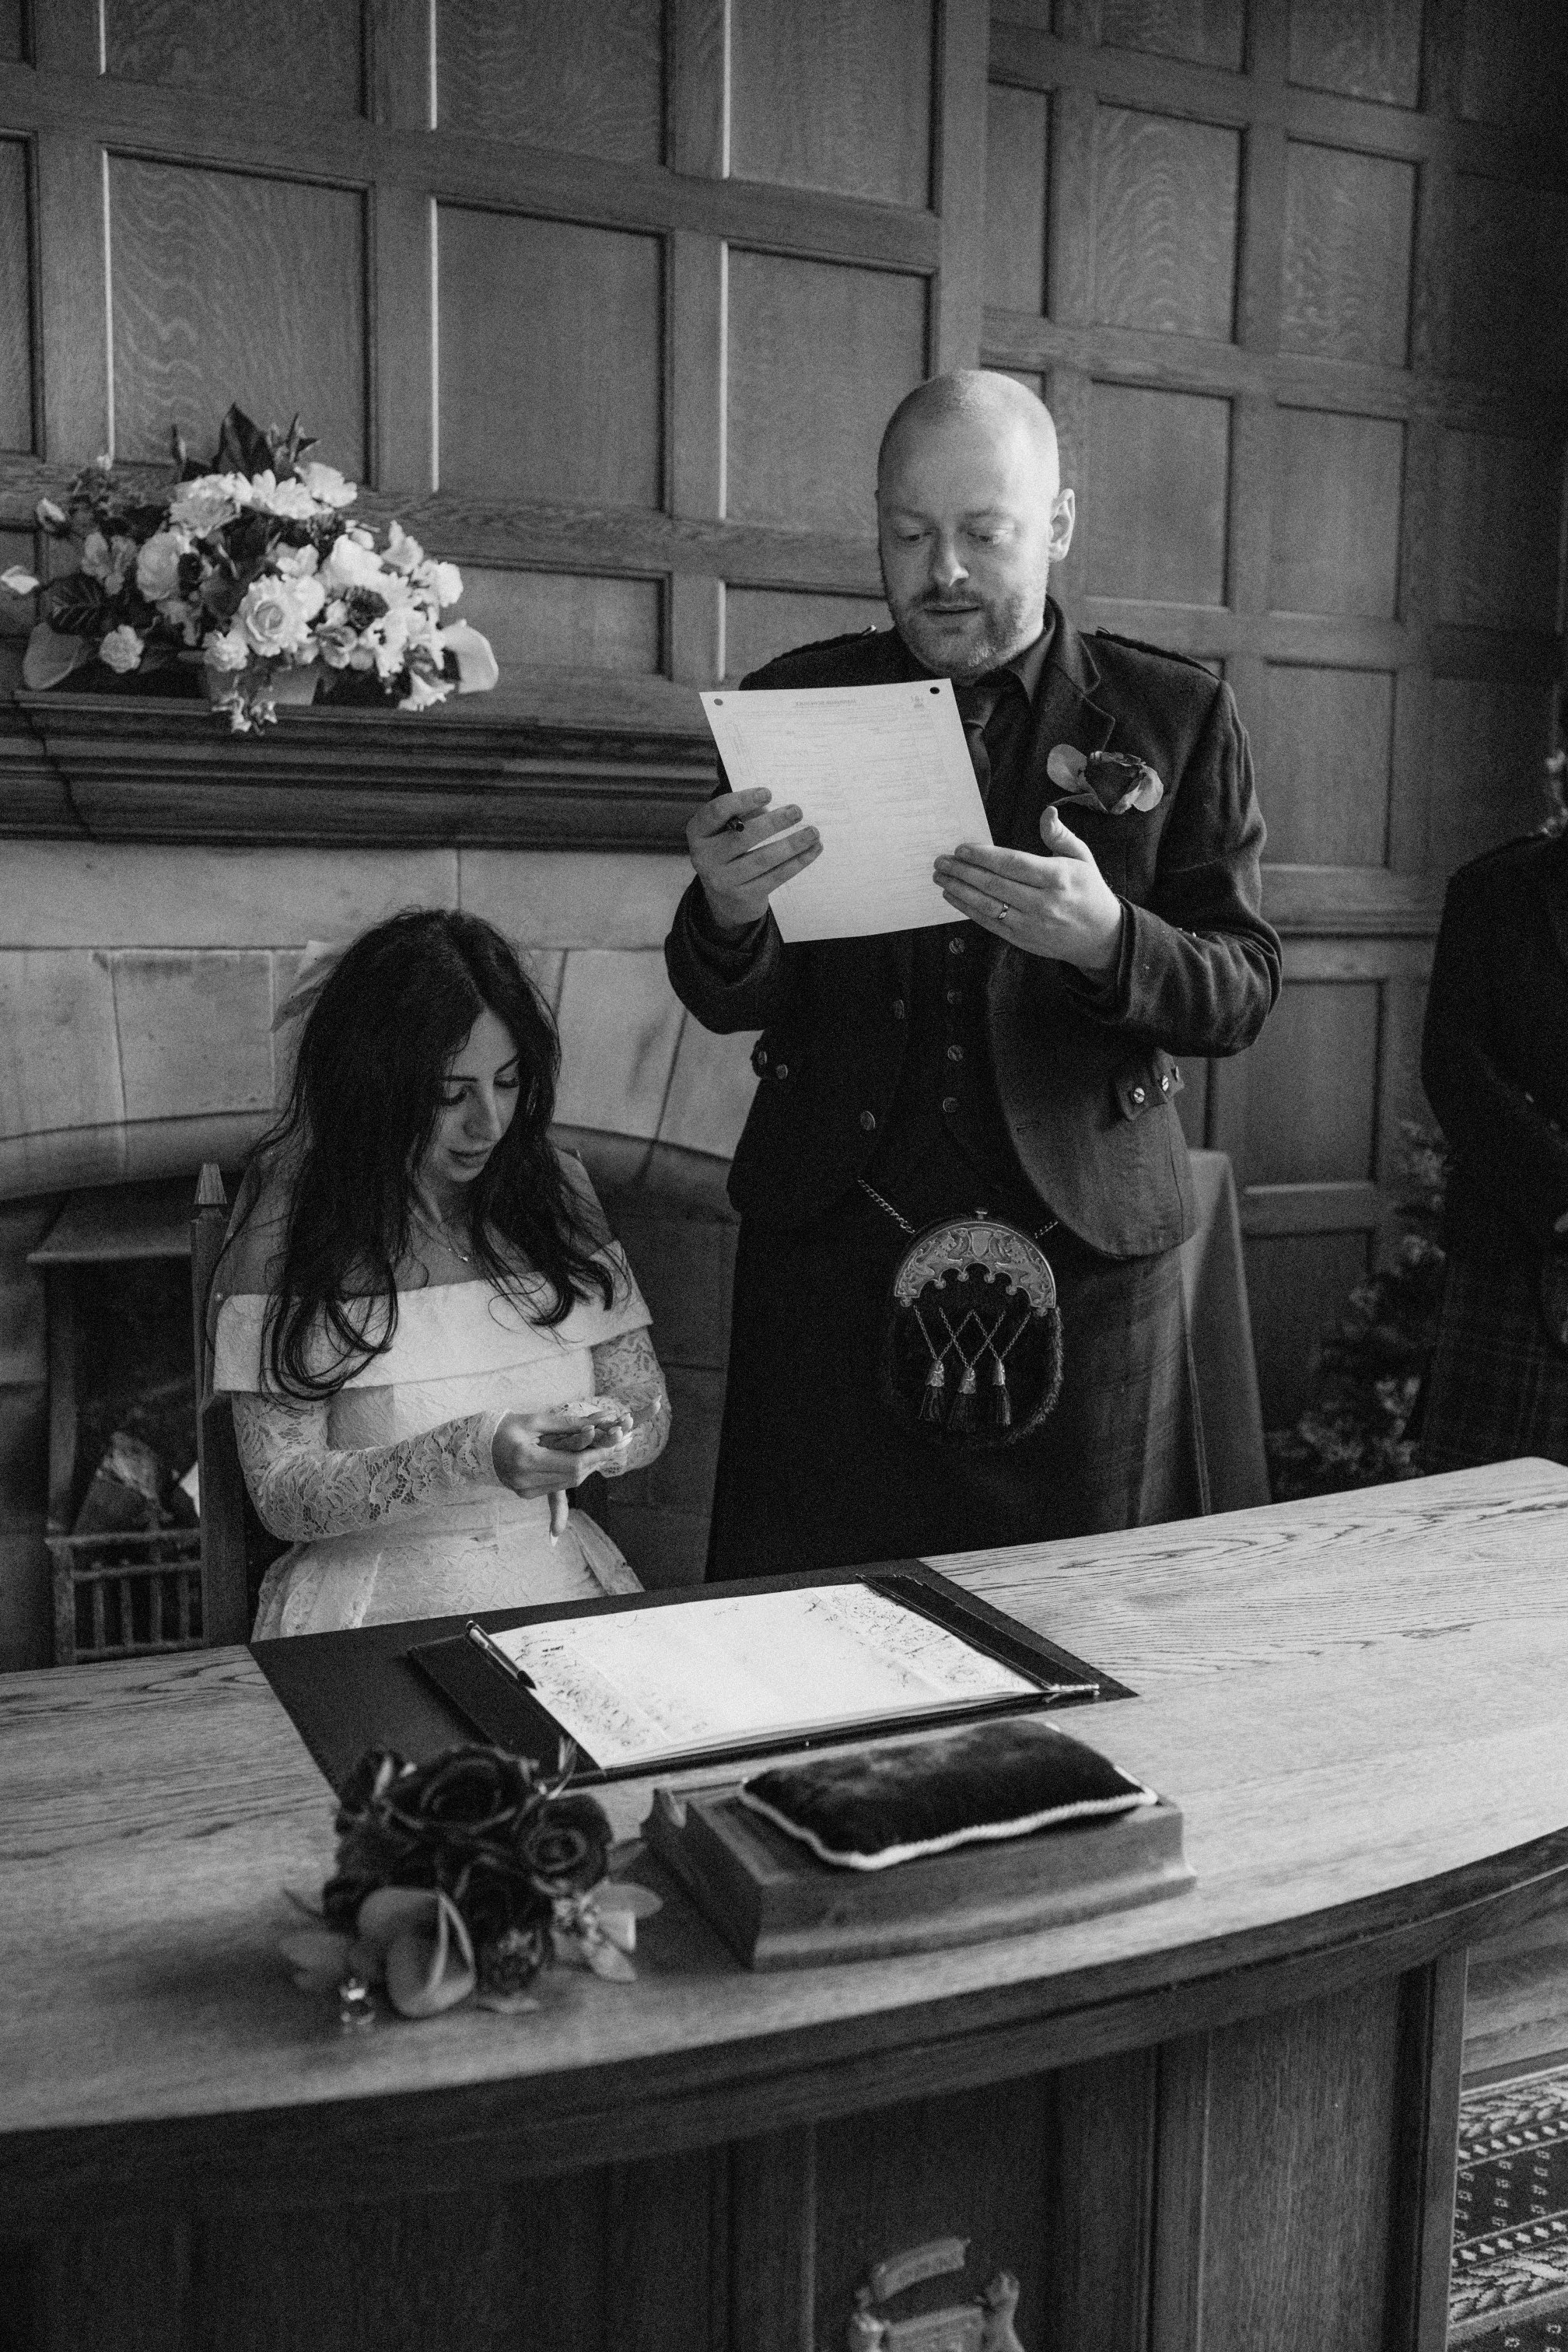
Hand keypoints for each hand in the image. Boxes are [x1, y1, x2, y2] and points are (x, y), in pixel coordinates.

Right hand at [490, 1408, 633, 1511]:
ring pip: (568, 1483)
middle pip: (574, 1476)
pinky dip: (573, 1474)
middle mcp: (525, 1480)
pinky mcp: (526, 1494)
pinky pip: (557, 1487)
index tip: (615, 1442)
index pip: (573, 1463)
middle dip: (596, 1461)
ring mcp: (525, 1491)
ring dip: (588, 1468)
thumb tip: (598, 1424)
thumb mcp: (535, 1420)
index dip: (597, 1454)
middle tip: (614, 1445)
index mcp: (526, 1459)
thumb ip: (567, 1424)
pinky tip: (582, 1461)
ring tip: (602, 1451)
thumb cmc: (505, 1427)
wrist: (477, 1447)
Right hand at [687, 787, 820, 934]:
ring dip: (792, 844)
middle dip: (774, 822)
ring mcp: (723, 880)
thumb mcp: (726, 831)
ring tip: (813, 832)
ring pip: (763, 858)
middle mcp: (704, 857)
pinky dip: (798, 862)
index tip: (768, 793)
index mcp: (697, 833)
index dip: (742, 800)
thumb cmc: (729, 850)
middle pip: (743, 836)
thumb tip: (777, 809)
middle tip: (797, 811)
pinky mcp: (743, 896)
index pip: (716, 812)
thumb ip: (743, 815)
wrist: (725, 897)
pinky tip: (813, 850)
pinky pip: (776, 876)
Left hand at [934, 807, 1123, 972]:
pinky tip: (953, 897)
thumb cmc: (1089, 891)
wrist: (1101, 937)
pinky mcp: (1021, 939)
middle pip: (994, 885)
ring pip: (986, 906)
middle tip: (941, 861)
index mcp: (1057, 877)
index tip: (961, 849)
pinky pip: (988, 923)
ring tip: (941, 877)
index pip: (1012, 864)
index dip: (984, 856)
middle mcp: (1042, 902)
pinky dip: (967, 910)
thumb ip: (1060, 835)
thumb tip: (1047, 812)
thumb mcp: (1082, 858)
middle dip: (963, 872)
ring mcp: (1030, 924)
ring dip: (960, 890)